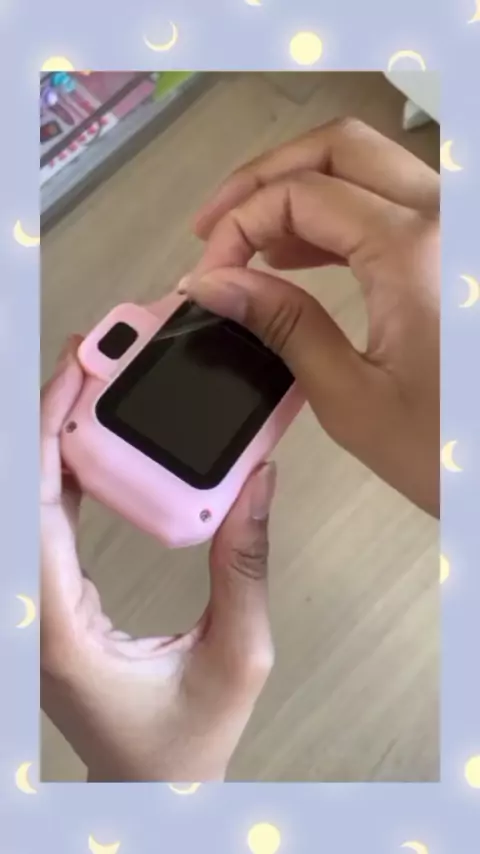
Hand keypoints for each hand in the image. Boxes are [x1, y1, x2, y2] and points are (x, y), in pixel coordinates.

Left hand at [41, 338, 275, 781]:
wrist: (157, 784)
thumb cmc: (189, 739)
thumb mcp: (239, 654)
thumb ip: (244, 566)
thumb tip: (257, 480)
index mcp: (60, 626)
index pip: (33, 506)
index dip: (47, 430)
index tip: (76, 371)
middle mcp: (35, 609)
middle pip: (27, 489)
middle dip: (52, 413)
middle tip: (91, 355)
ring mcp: (39, 604)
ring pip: (34, 497)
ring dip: (59, 434)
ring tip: (94, 380)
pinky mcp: (55, 598)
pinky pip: (50, 516)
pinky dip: (70, 468)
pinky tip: (94, 436)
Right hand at [180, 118, 439, 516]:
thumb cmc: (447, 450)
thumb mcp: (351, 397)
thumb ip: (282, 326)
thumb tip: (213, 284)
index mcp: (413, 251)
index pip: (300, 195)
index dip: (238, 225)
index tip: (206, 277)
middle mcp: (444, 217)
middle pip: (338, 148)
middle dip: (264, 178)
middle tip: (214, 227)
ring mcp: (457, 229)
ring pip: (368, 167)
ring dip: (300, 190)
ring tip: (246, 245)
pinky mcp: (457, 251)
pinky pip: (391, 203)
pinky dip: (338, 214)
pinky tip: (296, 254)